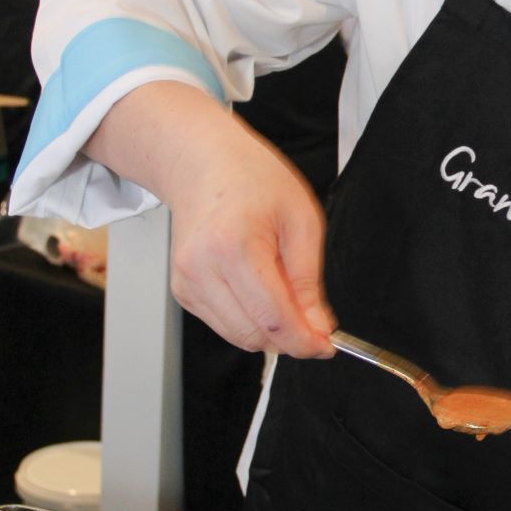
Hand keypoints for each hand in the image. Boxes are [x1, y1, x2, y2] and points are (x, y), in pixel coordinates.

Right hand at [86, 83, 335, 356]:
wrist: (203, 164)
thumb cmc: (253, 179)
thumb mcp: (301, 220)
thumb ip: (308, 281)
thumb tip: (318, 327)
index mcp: (234, 246)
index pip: (273, 318)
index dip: (304, 341)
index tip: (327, 346)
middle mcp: (202, 268)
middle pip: (253, 334)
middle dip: (290, 339)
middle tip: (315, 324)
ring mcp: (187, 281)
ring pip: (237, 337)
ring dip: (269, 333)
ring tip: (285, 296)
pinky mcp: (183, 290)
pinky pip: (223, 325)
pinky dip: (249, 321)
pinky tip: (260, 292)